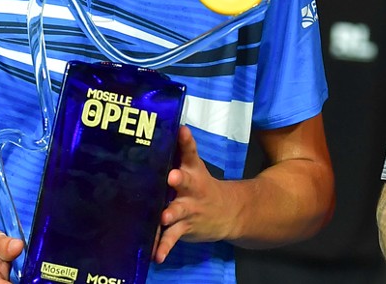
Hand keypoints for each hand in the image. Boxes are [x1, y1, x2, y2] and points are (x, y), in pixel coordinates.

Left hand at [154, 125, 239, 261]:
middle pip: (186, 181)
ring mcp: (190, 209)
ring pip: (179, 210)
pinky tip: (156, 255)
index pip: (190, 152)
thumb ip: (177, 154)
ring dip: (171, 214)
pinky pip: (173, 237)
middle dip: (179, 179)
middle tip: (172, 177)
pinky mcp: (186, 228)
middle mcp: (192, 188)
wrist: (229, 212)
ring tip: (164, 217)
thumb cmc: (201, 186)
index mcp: (193, 170)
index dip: (186, 141)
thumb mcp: (193, 168)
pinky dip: (165, 246)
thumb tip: (156, 133)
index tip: (181, 130)